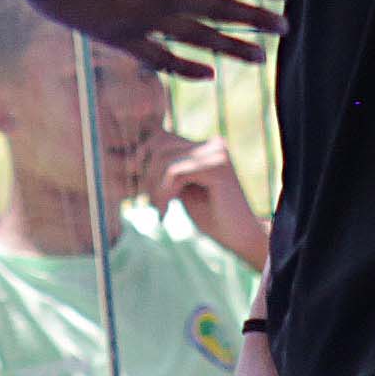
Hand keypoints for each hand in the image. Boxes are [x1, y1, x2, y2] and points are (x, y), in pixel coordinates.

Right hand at [11, 0, 281, 79]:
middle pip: (221, 9)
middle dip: (257, 20)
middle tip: (286, 28)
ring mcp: (139, 17)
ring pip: (198, 38)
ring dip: (233, 49)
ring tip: (260, 58)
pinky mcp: (116, 36)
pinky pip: (160, 57)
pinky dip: (186, 67)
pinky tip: (206, 73)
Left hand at [140, 133, 269, 267]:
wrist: (239, 237)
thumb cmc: (211, 216)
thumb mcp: (181, 188)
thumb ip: (166, 170)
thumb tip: (135, 157)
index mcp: (204, 146)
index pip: (160, 138)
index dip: (143, 160)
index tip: (141, 189)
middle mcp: (212, 144)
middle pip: (159, 145)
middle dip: (146, 175)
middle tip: (150, 204)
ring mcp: (216, 153)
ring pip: (164, 159)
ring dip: (154, 188)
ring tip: (160, 210)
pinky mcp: (217, 167)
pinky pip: (175, 172)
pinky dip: (164, 193)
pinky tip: (166, 212)